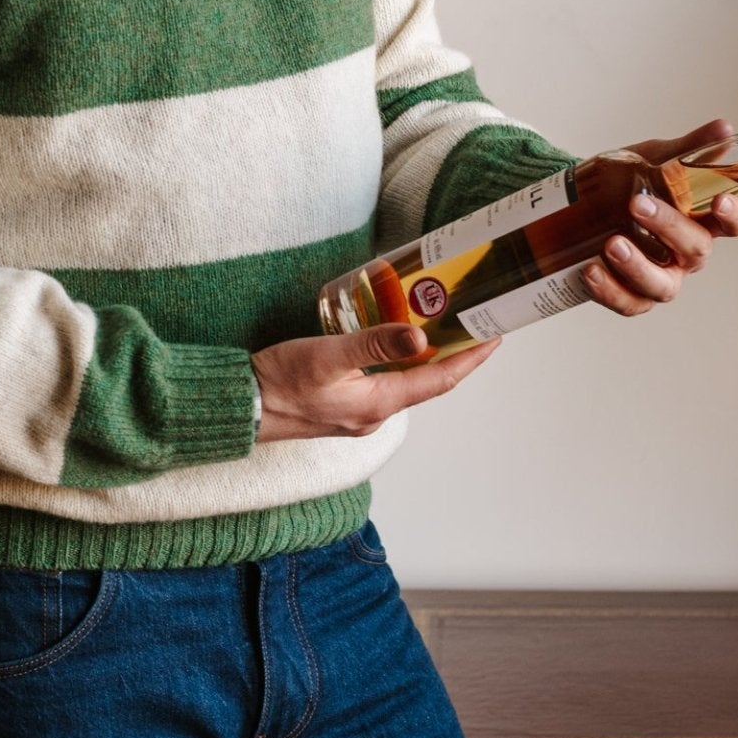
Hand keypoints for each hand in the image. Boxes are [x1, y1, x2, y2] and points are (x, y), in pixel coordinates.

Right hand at [252, 323, 498, 443]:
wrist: (243, 407)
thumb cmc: (280, 381)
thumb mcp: (328, 356)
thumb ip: (374, 345)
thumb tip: (421, 338)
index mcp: (379, 404)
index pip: (440, 380)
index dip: (470, 358)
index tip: (494, 336)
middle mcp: (376, 414)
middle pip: (429, 383)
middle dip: (455, 356)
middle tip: (472, 324)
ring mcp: (359, 413)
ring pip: (407, 383)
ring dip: (428, 359)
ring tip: (442, 327)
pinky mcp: (343, 406)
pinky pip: (385, 383)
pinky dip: (401, 363)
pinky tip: (394, 344)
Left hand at [584, 117, 737, 317]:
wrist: (579, 200)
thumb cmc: (627, 182)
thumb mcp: (653, 159)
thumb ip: (687, 149)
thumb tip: (723, 128)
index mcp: (699, 220)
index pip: (732, 224)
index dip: (734, 216)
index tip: (720, 201)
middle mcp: (684, 253)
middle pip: (695, 250)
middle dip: (668, 228)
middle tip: (636, 204)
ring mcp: (659, 276)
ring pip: (662, 285)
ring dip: (637, 267)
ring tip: (610, 243)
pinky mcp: (629, 294)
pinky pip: (627, 303)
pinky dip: (610, 291)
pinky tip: (590, 271)